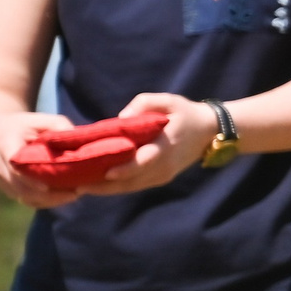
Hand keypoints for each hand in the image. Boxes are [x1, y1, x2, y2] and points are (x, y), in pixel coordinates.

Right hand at [0, 109, 81, 209]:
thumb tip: (76, 139)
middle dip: (48, 194)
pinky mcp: (9, 190)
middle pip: (21, 188)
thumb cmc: (24, 126)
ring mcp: (2, 181)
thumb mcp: (40, 119)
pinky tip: (64, 196)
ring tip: (74, 194)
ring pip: (26, 198)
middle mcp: (0, 167)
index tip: (47, 187)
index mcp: (6, 146)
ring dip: (50, 200)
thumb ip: (58, 125)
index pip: (14, 166)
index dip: (29, 179)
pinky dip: (46, 202)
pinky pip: (28, 200)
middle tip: (75, 192)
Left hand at [76, 93, 218, 194]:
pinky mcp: (161, 178)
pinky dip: (118, 187)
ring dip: (108, 190)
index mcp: (166, 144)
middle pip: (133, 180)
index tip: (106, 172)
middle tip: (80, 186)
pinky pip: (136, 186)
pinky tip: (100, 185)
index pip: (146, 161)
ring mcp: (163, 174)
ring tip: (83, 188)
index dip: (127, 168)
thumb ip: (143, 104)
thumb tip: (120, 118)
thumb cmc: (185, 113)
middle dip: (106, 186)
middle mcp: (164, 164)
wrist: (210, 132)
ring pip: (132, 187)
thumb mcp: (167, 100)